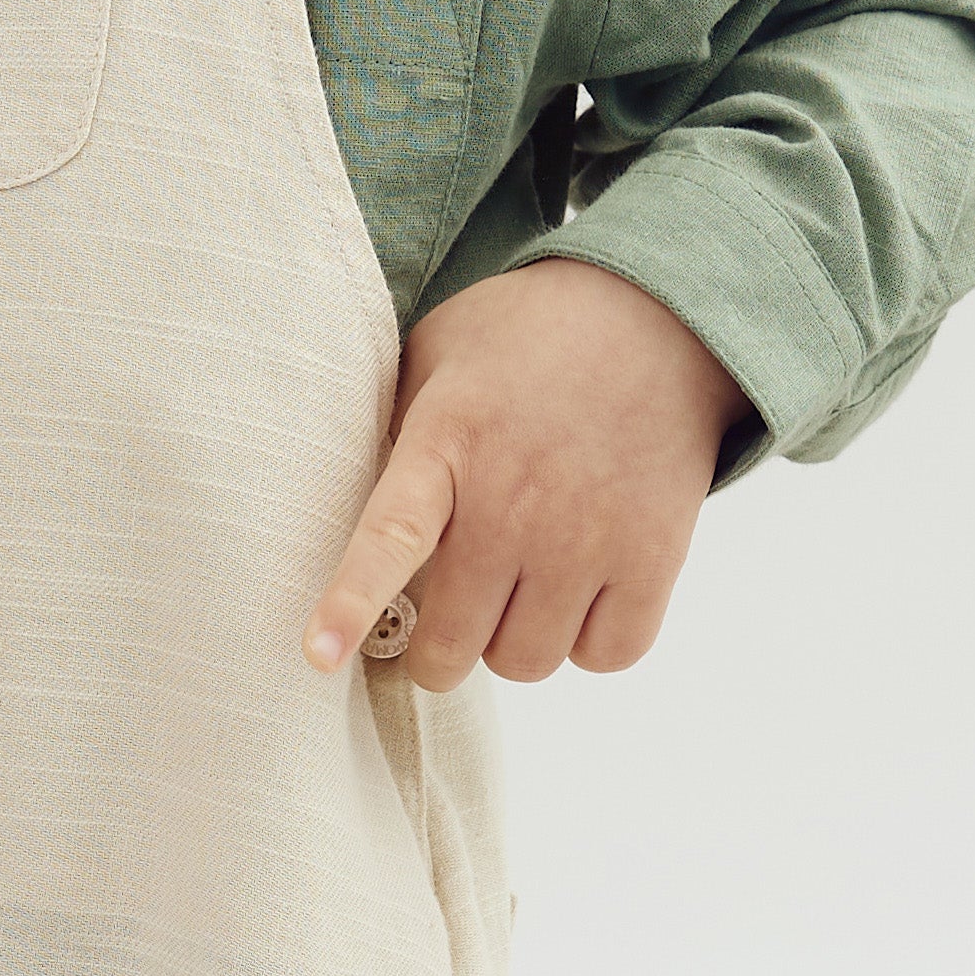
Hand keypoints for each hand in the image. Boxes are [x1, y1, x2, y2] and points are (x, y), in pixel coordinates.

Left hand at [305, 264, 738, 687]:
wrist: (654, 314)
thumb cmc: (527, 340)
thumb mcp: (438, 355)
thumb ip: (392, 432)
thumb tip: (334, 507)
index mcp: (449, 439)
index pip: (393, 536)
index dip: (352, 601)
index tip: (320, 655)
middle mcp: (517, 497)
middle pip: (455, 641)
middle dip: (437, 650)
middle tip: (445, 624)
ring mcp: (590, 532)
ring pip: (525, 662)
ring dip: (513, 642)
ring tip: (520, 587)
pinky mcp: (654, 555)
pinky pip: (607, 655)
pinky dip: (589, 643)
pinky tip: (579, 595)